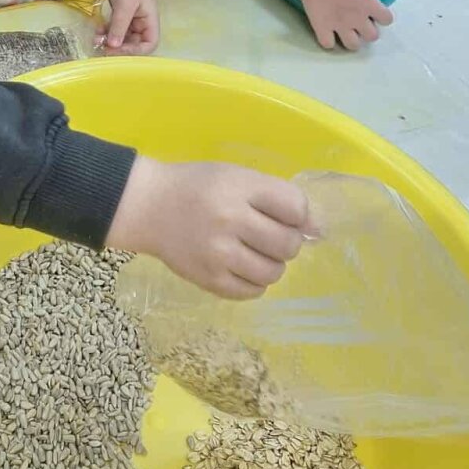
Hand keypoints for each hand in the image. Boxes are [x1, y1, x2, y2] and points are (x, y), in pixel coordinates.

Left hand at [98, 0, 158, 53]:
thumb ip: (120, 25)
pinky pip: (114, 31)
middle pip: (134, 45)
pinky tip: (97, 32)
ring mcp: (131, 21)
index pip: (149, 45)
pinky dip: (106, 33)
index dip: (135, 52)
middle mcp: (142, 24)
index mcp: (150, 21)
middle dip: (119, 48)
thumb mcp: (125, 3)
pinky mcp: (119, 18)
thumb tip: (113, 46)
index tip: (118, 51)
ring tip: (97, 39)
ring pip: (122, 39)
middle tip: (103, 48)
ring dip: (110, 41)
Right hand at [108, 158, 311, 298]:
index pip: (295, 208)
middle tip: (267, 235)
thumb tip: (319, 231)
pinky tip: (240, 267)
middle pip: (288, 244)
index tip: (283, 214)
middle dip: (286, 242)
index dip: (297, 214)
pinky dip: (254, 282)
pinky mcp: (208, 279)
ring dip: (271, 264)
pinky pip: (252, 291)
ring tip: (253, 252)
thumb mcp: (236, 177)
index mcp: (239, 188)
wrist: (149, 207)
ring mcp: (218, 254)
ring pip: (273, 272)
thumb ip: (277, 198)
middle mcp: (230, 220)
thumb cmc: (197, 186)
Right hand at [264, 0, 392, 50]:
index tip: (377, 12)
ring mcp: (340, 25)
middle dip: (368, 31)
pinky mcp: (322, 28)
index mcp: (370, 4)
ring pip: (353, 46)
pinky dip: (329, 41)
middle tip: (361, 22)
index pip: (387, 20)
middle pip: (372, 37)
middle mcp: (358, 18)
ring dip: (351, 39)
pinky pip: (328, 44)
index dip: (383, 16)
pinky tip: (327, 32)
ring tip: (346, 32)